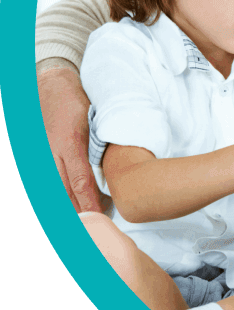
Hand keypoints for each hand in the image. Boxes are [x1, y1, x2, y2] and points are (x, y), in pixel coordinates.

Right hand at [37, 68, 109, 212]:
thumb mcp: (94, 121)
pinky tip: (72, 203)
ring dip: (70, 205)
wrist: (49, 86)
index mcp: (69, 144)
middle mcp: (51, 153)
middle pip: (64, 193)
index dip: (89, 202)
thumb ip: (103, 144)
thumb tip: (119, 167)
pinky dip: (60, 194)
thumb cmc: (76, 102)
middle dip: (80, 210)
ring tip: (88, 217)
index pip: (79, 182)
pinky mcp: (37, 156)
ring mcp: (41, 156)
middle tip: (98, 223)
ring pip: (54, 190)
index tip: (101, 216)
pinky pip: (48, 181)